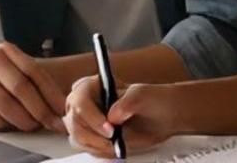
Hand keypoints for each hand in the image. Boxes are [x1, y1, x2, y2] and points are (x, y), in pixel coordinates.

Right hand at [0, 41, 66, 132]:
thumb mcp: (12, 66)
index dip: (51, 92)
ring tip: (33, 125)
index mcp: (4, 50)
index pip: (33, 71)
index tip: (62, 109)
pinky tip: (11, 124)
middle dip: (40, 109)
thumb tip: (58, 105)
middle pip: (20, 88)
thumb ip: (33, 79)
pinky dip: (5, 125)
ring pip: (5, 105)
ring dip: (24, 120)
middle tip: (51, 123)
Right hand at [64, 75, 181, 156]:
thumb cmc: (152, 100)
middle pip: (74, 122)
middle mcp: (85, 102)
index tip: (109, 128)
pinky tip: (116, 147)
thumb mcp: (142, 95)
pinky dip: (101, 151)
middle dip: (94, 135)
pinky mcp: (91, 136)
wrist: (162, 117)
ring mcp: (86, 121)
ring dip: (98, 145)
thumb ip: (127, 102)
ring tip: (117, 144)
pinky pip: (87, 148)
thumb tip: (112, 115)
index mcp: (93, 85)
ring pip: (78, 138)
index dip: (92, 116)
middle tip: (113, 141)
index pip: (80, 100)